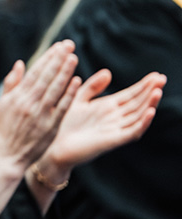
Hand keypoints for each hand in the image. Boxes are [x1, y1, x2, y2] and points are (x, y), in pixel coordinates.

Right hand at [0, 41, 79, 172]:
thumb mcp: (3, 104)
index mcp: (17, 96)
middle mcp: (29, 103)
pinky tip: (77, 81)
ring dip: (65, 71)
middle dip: (58, 59)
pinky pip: (62, 107)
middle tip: (69, 44)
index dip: (47, 57)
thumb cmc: (4, 129)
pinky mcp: (51, 126)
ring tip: (74, 57)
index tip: (58, 46)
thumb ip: (13, 83)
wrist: (6, 155)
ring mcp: (41, 114)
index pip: (35, 72)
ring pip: (55, 89)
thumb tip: (21, 63)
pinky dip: (69, 93)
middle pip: (46, 76)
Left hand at [36, 70, 164, 181]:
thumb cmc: (65, 124)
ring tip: (158, 91)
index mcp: (108, 107)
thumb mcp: (78, 100)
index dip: (143, 85)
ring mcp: (115, 129)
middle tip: (163, 78)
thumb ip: (92, 87)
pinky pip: (131, 132)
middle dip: (150, 91)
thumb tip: (108, 72)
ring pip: (138, 116)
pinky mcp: (112, 140)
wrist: (55, 146)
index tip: (156, 75)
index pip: (131, 94)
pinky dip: (142, 122)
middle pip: (138, 103)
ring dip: (149, 104)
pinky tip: (149, 112)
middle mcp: (115, 118)